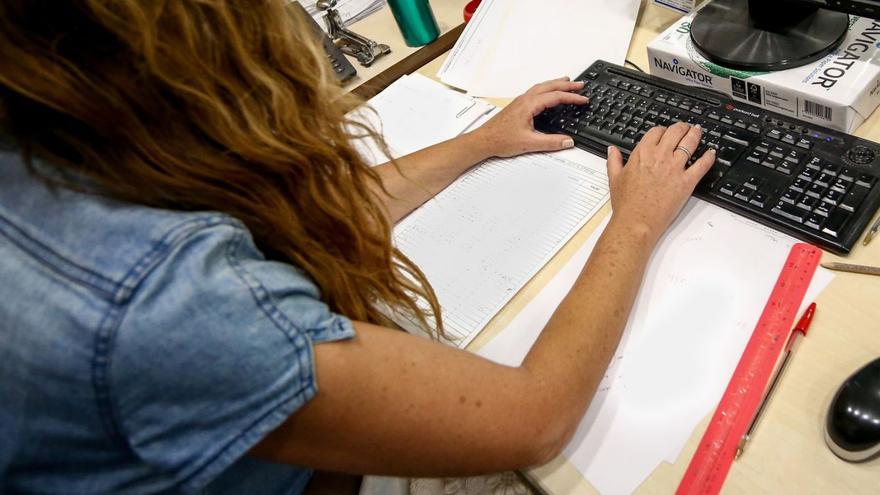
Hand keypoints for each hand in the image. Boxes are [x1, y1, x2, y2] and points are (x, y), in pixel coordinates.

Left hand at [471, 77, 588, 157]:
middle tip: (580, 85)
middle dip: (566, 84)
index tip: (583, 99)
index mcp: (529, 105)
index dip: (572, 97)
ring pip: (541, 87)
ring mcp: (520, 101)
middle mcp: (524, 100)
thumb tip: (568, 141)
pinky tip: (548, 94)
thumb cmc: (500, 140)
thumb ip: (550, 142)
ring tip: (567, 83)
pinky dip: (546, 89)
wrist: (483, 141)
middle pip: (549, 86)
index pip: (555, 96)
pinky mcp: (517, 106)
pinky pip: (535, 92)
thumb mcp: (529, 143)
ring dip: (555, 84)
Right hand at [606, 123, 715, 242]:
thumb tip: (612, 150)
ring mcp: (675, 168)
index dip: (662, 130)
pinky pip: (702, 165)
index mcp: (642, 154)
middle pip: (676, 132)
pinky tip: (711, 153)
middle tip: (685, 128)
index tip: (664, 133)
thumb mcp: (614, 178)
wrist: (636, 221)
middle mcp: (660, 157)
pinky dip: (709, 157)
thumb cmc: (625, 203)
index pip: (656, 132)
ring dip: (695, 134)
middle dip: (682, 127)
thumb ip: (614, 161)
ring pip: (690, 143)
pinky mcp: (687, 181)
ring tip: (697, 132)